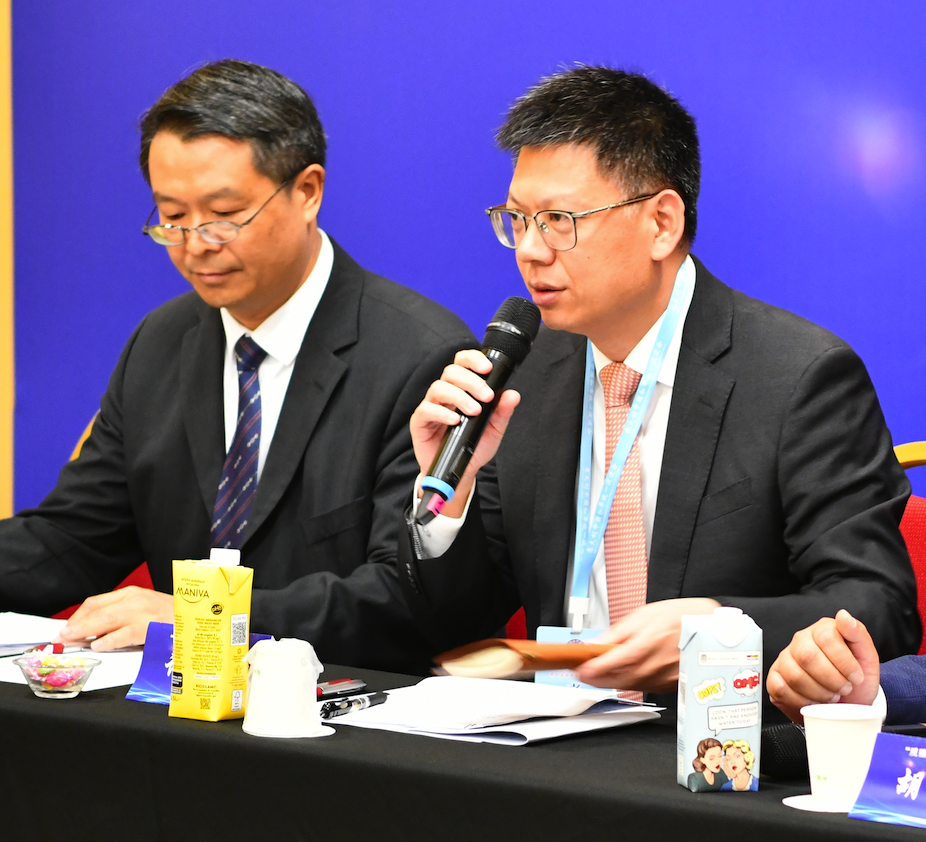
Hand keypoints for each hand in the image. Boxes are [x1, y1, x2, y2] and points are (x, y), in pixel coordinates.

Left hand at [56, 586, 172, 650]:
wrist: (198, 620)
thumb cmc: (173, 618)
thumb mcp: (145, 611)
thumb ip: (121, 617)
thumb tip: (93, 632)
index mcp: (133, 594)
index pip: (97, 602)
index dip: (78, 616)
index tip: (67, 628)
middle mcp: (136, 599)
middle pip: (97, 610)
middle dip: (76, 625)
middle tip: (63, 636)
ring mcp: (143, 612)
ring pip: (106, 620)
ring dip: (85, 632)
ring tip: (73, 641)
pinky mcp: (150, 627)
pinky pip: (123, 634)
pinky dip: (108, 641)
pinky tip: (99, 646)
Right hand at [410, 349, 520, 516]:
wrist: (460, 471)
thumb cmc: (473, 446)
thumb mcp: (494, 430)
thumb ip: (502, 412)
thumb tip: (513, 394)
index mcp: (462, 388)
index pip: (463, 363)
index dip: (473, 359)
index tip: (488, 368)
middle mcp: (445, 393)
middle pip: (451, 372)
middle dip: (471, 381)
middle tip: (487, 396)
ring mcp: (431, 406)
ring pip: (439, 387)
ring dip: (459, 396)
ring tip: (474, 411)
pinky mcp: (420, 421)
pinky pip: (426, 409)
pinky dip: (442, 413)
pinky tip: (456, 421)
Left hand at [576, 598, 719, 692]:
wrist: (713, 627)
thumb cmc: (683, 616)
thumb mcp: (646, 614)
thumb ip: (620, 631)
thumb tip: (598, 643)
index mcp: (650, 641)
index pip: (616, 661)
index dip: (595, 668)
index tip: (580, 669)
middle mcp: (659, 663)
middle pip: (621, 678)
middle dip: (598, 678)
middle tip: (583, 674)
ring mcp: (667, 677)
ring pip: (632, 685)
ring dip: (613, 682)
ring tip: (598, 675)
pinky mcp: (673, 685)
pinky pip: (646, 687)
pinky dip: (631, 683)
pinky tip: (623, 676)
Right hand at [767, 609, 879, 722]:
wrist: (846, 704)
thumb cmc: (855, 680)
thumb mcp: (867, 658)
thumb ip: (858, 634)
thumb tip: (843, 615)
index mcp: (822, 630)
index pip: (826, 637)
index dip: (844, 661)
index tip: (856, 677)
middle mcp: (801, 641)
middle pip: (807, 656)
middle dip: (831, 679)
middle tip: (844, 689)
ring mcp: (785, 659)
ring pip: (795, 675)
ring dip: (819, 693)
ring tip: (831, 696)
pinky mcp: (775, 678)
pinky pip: (781, 689)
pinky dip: (802, 702)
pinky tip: (814, 701)